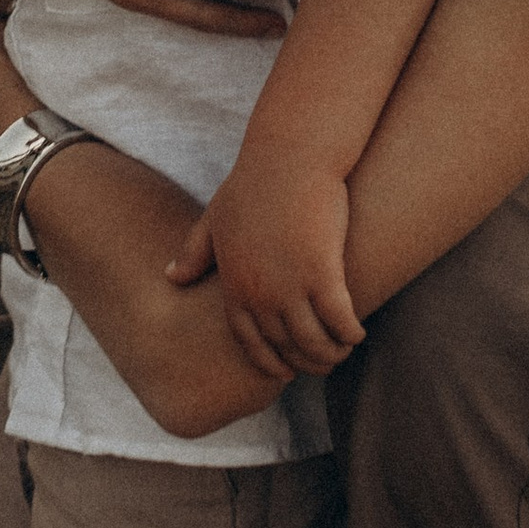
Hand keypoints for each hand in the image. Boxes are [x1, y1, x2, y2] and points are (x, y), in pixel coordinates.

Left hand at [191, 158, 364, 375]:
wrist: (287, 156)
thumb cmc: (253, 182)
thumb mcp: (214, 219)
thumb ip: (194, 252)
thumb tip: (171, 277)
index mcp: (234, 284)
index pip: (249, 341)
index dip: (268, 361)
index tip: (284, 371)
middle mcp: (260, 293)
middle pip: (285, 347)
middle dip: (305, 362)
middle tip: (323, 364)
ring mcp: (291, 285)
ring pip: (314, 340)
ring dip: (330, 353)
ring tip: (343, 350)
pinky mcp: (323, 272)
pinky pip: (339, 319)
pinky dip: (349, 332)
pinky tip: (357, 333)